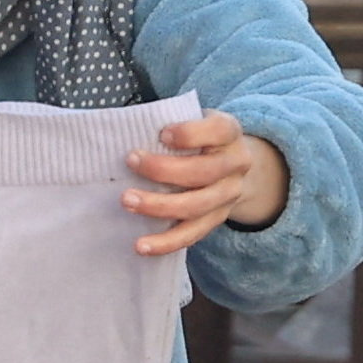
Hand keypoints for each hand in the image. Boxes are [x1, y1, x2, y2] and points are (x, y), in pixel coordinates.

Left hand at [123, 112, 288, 257]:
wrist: (232, 162)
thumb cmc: (200, 135)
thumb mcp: (195, 117)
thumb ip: (172, 120)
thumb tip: (126, 130)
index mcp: (230, 132)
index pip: (219, 131)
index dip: (191, 134)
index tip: (162, 134)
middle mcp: (236, 165)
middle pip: (204, 172)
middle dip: (164, 170)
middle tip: (131, 161)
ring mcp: (228, 196)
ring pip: (196, 207)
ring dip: (159, 207)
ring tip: (128, 202)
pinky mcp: (216, 220)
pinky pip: (192, 235)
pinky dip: (166, 242)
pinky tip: (141, 245)